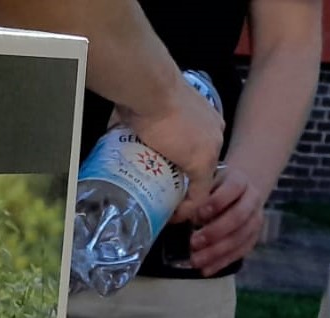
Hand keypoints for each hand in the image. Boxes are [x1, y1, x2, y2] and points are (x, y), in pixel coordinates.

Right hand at [123, 81, 222, 216]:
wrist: (150, 88)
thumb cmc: (143, 91)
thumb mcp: (147, 108)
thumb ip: (140, 121)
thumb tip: (115, 128)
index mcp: (205, 117)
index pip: (198, 149)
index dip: (183, 168)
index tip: (167, 180)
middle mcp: (214, 131)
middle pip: (201, 167)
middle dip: (184, 185)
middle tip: (165, 198)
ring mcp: (211, 147)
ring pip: (201, 182)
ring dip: (184, 198)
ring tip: (166, 209)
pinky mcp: (202, 163)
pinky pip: (198, 196)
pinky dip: (186, 210)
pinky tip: (172, 216)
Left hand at [188, 167, 269, 275]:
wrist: (242, 192)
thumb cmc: (218, 187)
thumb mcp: (208, 182)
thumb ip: (199, 195)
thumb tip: (179, 213)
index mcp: (241, 181)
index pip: (233, 189)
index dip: (217, 202)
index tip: (198, 215)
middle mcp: (253, 200)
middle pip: (238, 217)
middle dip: (215, 232)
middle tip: (193, 242)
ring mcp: (256, 220)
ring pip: (240, 238)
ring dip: (216, 252)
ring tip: (195, 260)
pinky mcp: (253, 238)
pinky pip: (239, 253)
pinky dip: (222, 262)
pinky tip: (206, 270)